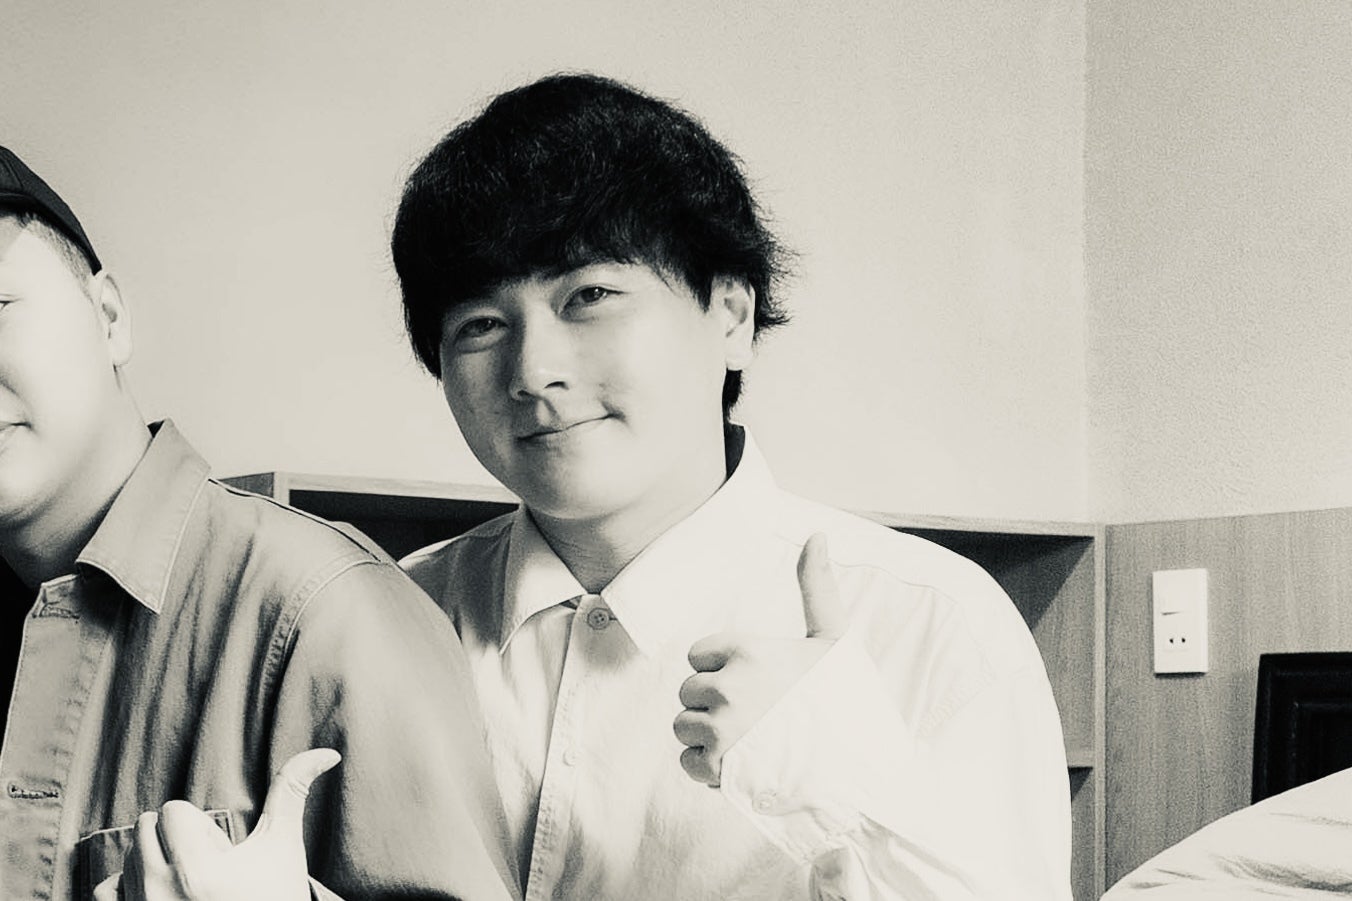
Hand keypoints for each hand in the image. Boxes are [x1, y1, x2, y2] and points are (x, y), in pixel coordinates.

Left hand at [102, 748, 339, 900]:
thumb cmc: (274, 898)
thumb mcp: (283, 849)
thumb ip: (292, 793)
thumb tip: (327, 753)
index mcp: (197, 870)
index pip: (171, 811)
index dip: (200, 825)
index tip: (219, 851)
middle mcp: (159, 893)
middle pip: (144, 829)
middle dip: (174, 839)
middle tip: (205, 866)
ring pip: (126, 858)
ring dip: (153, 862)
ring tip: (186, 885)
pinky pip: (104, 891)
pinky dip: (126, 886)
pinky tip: (160, 893)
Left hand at [674, 533, 845, 785]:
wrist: (860, 769)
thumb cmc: (846, 700)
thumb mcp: (833, 638)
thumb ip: (816, 586)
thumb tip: (818, 534)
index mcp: (748, 650)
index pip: (698, 655)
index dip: (722, 671)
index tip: (755, 686)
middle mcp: (727, 686)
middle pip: (688, 692)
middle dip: (713, 705)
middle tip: (756, 718)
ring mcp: (720, 728)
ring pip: (684, 726)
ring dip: (709, 737)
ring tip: (750, 743)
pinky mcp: (718, 768)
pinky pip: (688, 762)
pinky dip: (709, 769)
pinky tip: (743, 766)